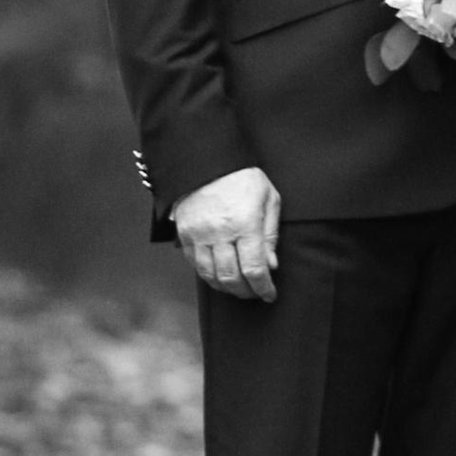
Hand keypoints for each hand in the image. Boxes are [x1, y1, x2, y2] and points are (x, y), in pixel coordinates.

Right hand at [171, 165, 281, 303]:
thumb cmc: (243, 179)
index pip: (254, 269)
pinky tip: (219, 274)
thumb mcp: (269, 199)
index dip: (263, 288)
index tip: (269, 294)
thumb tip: (270, 265)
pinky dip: (208, 275)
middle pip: (231, 278)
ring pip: (211, 275)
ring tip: (237, 286)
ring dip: (226, 287)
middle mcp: (220, 232)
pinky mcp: (185, 233)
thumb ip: (271, 234)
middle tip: (254, 292)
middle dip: (246, 292)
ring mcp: (199, 234)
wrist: (208, 161)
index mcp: (245, 224)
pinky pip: (195, 264)